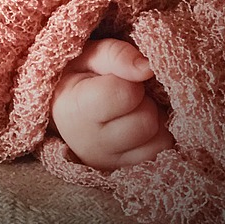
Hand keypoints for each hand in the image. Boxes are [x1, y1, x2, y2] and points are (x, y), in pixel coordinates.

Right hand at [50, 38, 173, 170]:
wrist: (62, 109)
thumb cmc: (78, 76)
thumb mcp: (89, 56)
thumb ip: (116, 55)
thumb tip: (148, 68)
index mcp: (75, 109)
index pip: (126, 94)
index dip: (131, 79)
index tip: (118, 76)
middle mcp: (90, 143)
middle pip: (146, 121)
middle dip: (144, 101)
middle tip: (128, 93)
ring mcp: (108, 161)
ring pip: (159, 140)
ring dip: (154, 118)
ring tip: (133, 108)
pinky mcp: (124, 168)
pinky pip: (162, 152)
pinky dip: (158, 135)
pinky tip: (139, 123)